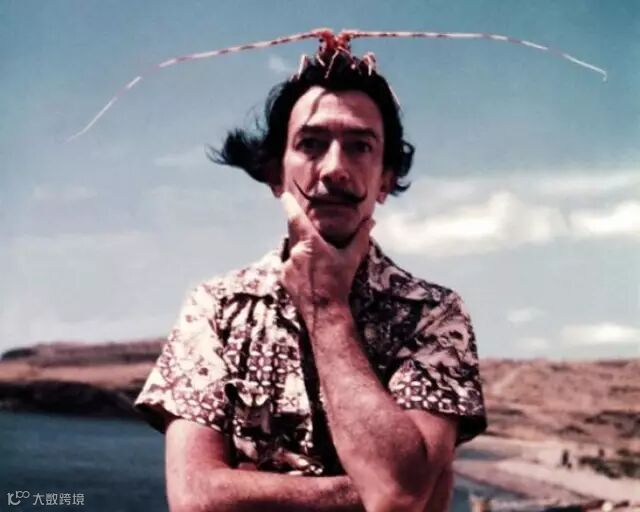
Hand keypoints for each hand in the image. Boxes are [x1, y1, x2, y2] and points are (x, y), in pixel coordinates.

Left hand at [279, 192, 373, 323]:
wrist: (324, 311)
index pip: (295, 217)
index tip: (284, 195)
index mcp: (310, 243)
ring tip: (318, 269)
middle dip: (305, 237)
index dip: (289, 204)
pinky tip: (311, 278)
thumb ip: (360, 238)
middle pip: (297, 236)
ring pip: (294, 252)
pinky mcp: (283, 277)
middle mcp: (295, 252)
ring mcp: (287, 265)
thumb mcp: (352, 259)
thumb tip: (370, 222)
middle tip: (318, 246)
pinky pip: (290, 266)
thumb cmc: (339, 283)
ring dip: (304, 255)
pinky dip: (298, 268)